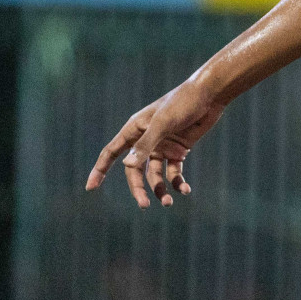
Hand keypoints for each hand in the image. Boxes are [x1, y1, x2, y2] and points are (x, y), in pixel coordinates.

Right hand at [84, 80, 226, 207]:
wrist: (210, 94)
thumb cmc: (183, 103)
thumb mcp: (163, 123)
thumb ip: (146, 144)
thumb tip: (127, 166)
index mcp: (135, 129)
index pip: (111, 152)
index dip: (100, 169)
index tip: (90, 187)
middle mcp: (145, 140)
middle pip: (134, 171)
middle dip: (138, 188)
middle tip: (144, 205)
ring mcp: (162, 146)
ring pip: (154, 175)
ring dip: (159, 189)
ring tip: (168, 202)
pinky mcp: (179, 150)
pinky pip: (173, 172)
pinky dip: (178, 183)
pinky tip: (185, 190)